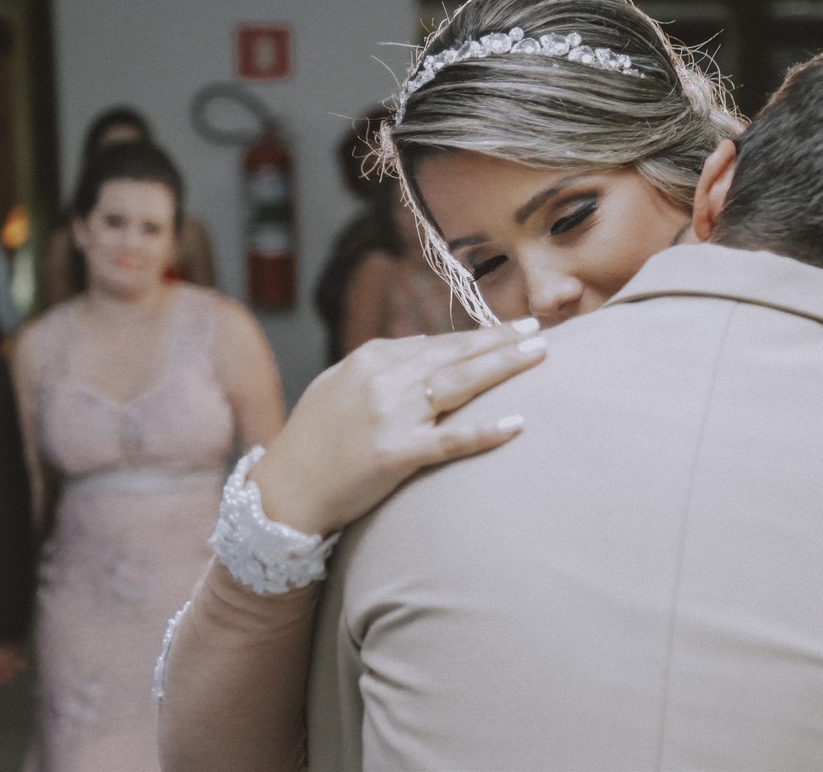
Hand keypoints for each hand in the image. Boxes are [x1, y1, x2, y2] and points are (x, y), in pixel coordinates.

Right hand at [251, 319, 545, 536]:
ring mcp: (390, 416)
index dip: (478, 335)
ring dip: (504, 365)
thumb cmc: (312, 442)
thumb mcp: (339, 386)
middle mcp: (383, 379)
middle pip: (455, 353)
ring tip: (539, 354)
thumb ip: (383, 366)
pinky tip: (517, 423)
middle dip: (501, 340)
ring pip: (460, 383)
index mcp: (371, 359)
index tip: (511, 329)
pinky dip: (486, 431)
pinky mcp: (395, 454)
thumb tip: (428, 349)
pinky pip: (451, 440)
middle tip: (538, 330)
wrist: (283, 493)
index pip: (438, 342)